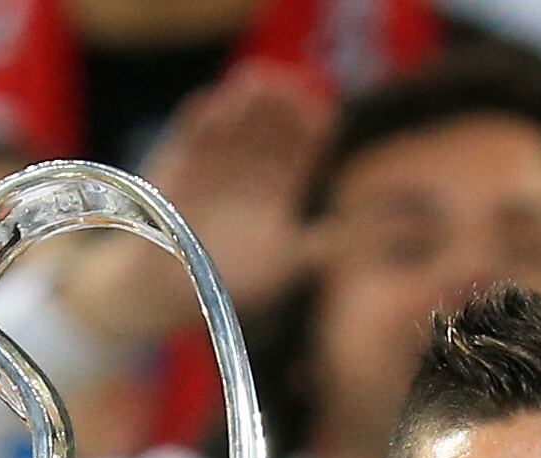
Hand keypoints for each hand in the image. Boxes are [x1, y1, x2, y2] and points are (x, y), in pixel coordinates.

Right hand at [56, 64, 326, 347]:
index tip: (320, 117)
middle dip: (284, 99)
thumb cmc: (225, 282)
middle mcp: (252, 165)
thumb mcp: (283, 264)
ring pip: (239, 112)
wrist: (166, 291)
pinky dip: (209, 111)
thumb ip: (322, 244)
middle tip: (291, 87)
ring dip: (249, 94)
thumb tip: (374, 235)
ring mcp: (217, 158)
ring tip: (258, 82)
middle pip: (276, 116)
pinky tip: (223, 101)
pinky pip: (195, 125)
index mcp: (281, 184)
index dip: (314, 119)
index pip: (307, 137)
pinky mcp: (181, 158)